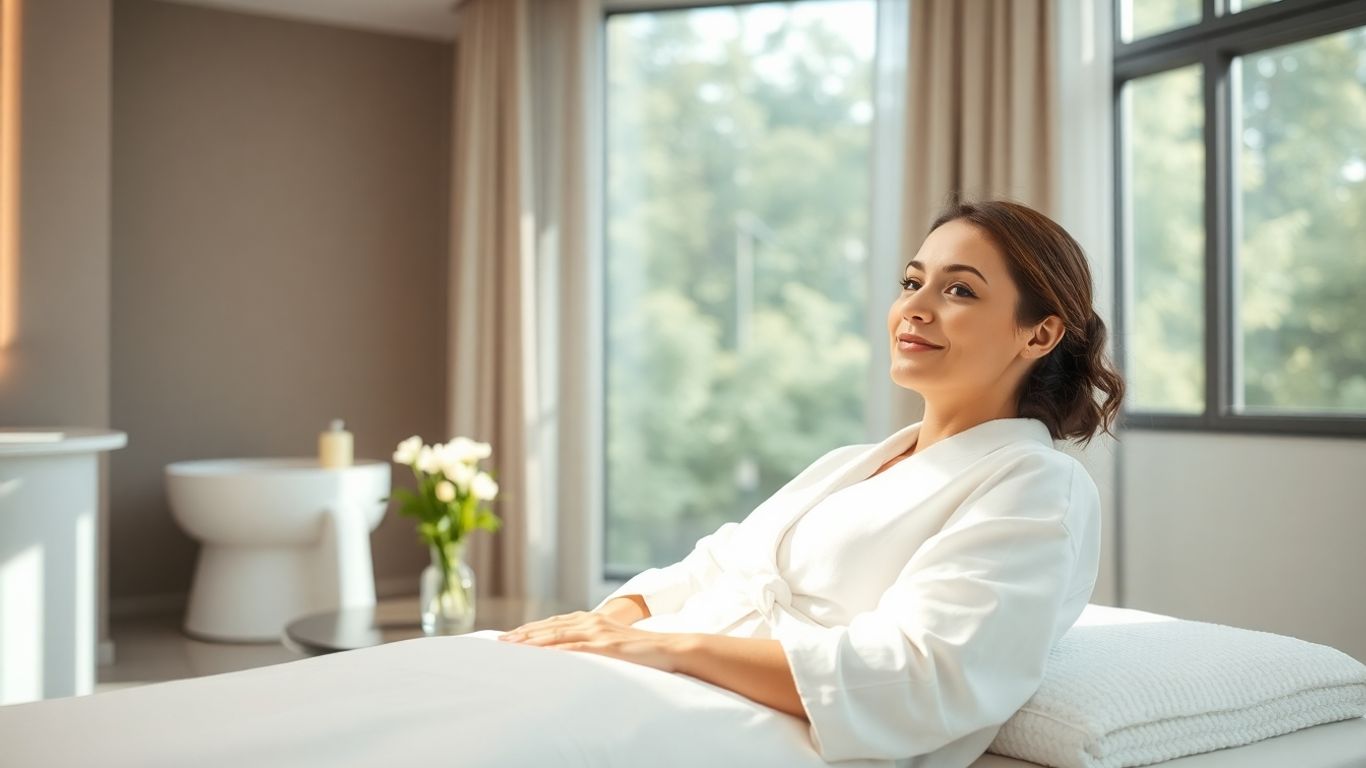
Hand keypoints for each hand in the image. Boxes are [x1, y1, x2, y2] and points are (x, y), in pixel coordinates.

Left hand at [498, 611, 681, 672]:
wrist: (670, 648)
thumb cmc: (642, 650)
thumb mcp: (612, 643)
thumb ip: (592, 644)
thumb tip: (572, 653)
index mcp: (592, 620)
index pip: (554, 624)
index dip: (530, 629)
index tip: (509, 637)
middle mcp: (592, 621)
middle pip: (550, 627)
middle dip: (524, 634)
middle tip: (500, 641)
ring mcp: (599, 632)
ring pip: (558, 635)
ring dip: (532, 640)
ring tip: (512, 646)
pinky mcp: (607, 646)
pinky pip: (577, 648)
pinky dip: (556, 650)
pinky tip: (541, 655)